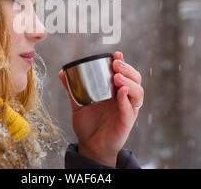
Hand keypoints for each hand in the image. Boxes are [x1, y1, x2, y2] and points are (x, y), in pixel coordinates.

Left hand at [59, 51, 143, 166]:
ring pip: (137, 92)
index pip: (125, 73)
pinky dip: (125, 99)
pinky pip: (129, 108)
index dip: (124, 62)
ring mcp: (127, 109)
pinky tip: (120, 91)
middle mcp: (125, 98)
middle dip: (127, 69)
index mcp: (116, 91)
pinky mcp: (126, 121)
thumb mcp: (78, 103)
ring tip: (118, 77)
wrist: (90, 145)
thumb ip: (72, 89)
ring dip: (129, 81)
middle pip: (135, 79)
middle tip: (116, 63)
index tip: (116, 54)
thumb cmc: (88, 123)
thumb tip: (62, 72)